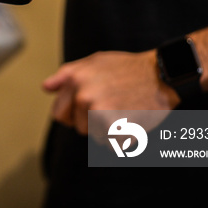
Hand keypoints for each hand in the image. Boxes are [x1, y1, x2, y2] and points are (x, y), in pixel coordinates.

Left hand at [42, 50, 179, 135]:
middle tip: (113, 106)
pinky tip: (133, 121)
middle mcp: (83, 95)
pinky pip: (112, 145)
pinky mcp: (115, 126)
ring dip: (110, 131)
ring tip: (124, 111)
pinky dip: (123, 139)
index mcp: (74, 79)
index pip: (59, 114)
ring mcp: (98, 111)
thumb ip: (67, 75)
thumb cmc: (127, 68)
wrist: (162, 74)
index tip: (90, 110)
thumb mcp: (94, 62)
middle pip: (78, 128)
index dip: (73, 115)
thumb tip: (46, 88)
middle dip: (93, 123)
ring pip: (96, 137)